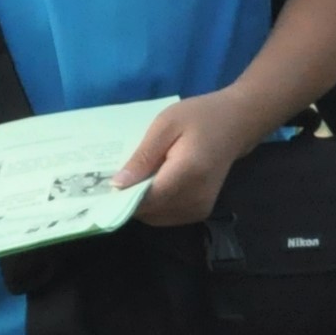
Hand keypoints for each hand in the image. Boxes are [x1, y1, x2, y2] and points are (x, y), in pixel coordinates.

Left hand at [111, 92, 263, 226]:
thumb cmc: (200, 117)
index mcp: (188, 173)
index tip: (98, 188)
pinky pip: (166, 216)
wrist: (237, 124)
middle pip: (149, 211)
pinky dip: (153, 205)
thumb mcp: (165, 125)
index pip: (147, 199)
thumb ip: (143, 156)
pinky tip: (152, 184)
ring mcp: (200, 208)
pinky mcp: (200, 212)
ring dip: (140, 202)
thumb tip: (117, 185)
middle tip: (116, 176)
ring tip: (136, 177)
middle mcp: (196, 198)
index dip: (120, 198)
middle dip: (128, 198)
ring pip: (155, 217)